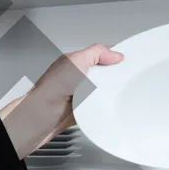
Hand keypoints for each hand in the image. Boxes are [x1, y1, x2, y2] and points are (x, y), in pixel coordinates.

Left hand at [0, 44, 123, 158]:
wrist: (42, 116)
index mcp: (75, 62)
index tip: (126, 60)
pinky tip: (106, 106)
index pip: (99, 55)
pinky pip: (98, 107)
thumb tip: (114, 54)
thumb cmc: (50, 89)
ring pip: (102, 91)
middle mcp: (76, 78)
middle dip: (114, 76)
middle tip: (124, 78)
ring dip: (109, 93)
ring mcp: (79, 94)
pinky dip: (104, 107)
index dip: (113, 57)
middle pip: (103, 74)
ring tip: (116, 92)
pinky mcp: (82, 110)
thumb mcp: (76, 61)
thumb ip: (96, 53)